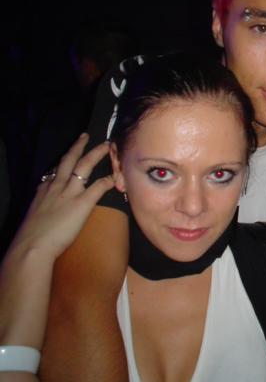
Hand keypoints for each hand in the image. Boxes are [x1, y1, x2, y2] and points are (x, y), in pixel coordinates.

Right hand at [15, 134, 113, 258]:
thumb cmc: (33, 235)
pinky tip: (116, 175)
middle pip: (68, 160)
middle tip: (86, 135)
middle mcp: (56, 186)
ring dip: (96, 153)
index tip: (71, 155)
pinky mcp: (82, 202)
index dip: (64, 162)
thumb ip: (43, 204)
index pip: (55, 171)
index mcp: (44, 189)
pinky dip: (109, 178)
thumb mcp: (35, 213)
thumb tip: (50, 204)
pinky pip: (99, 186)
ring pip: (84, 166)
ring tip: (106, 145)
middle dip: (78, 146)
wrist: (33, 245)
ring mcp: (70, 192)